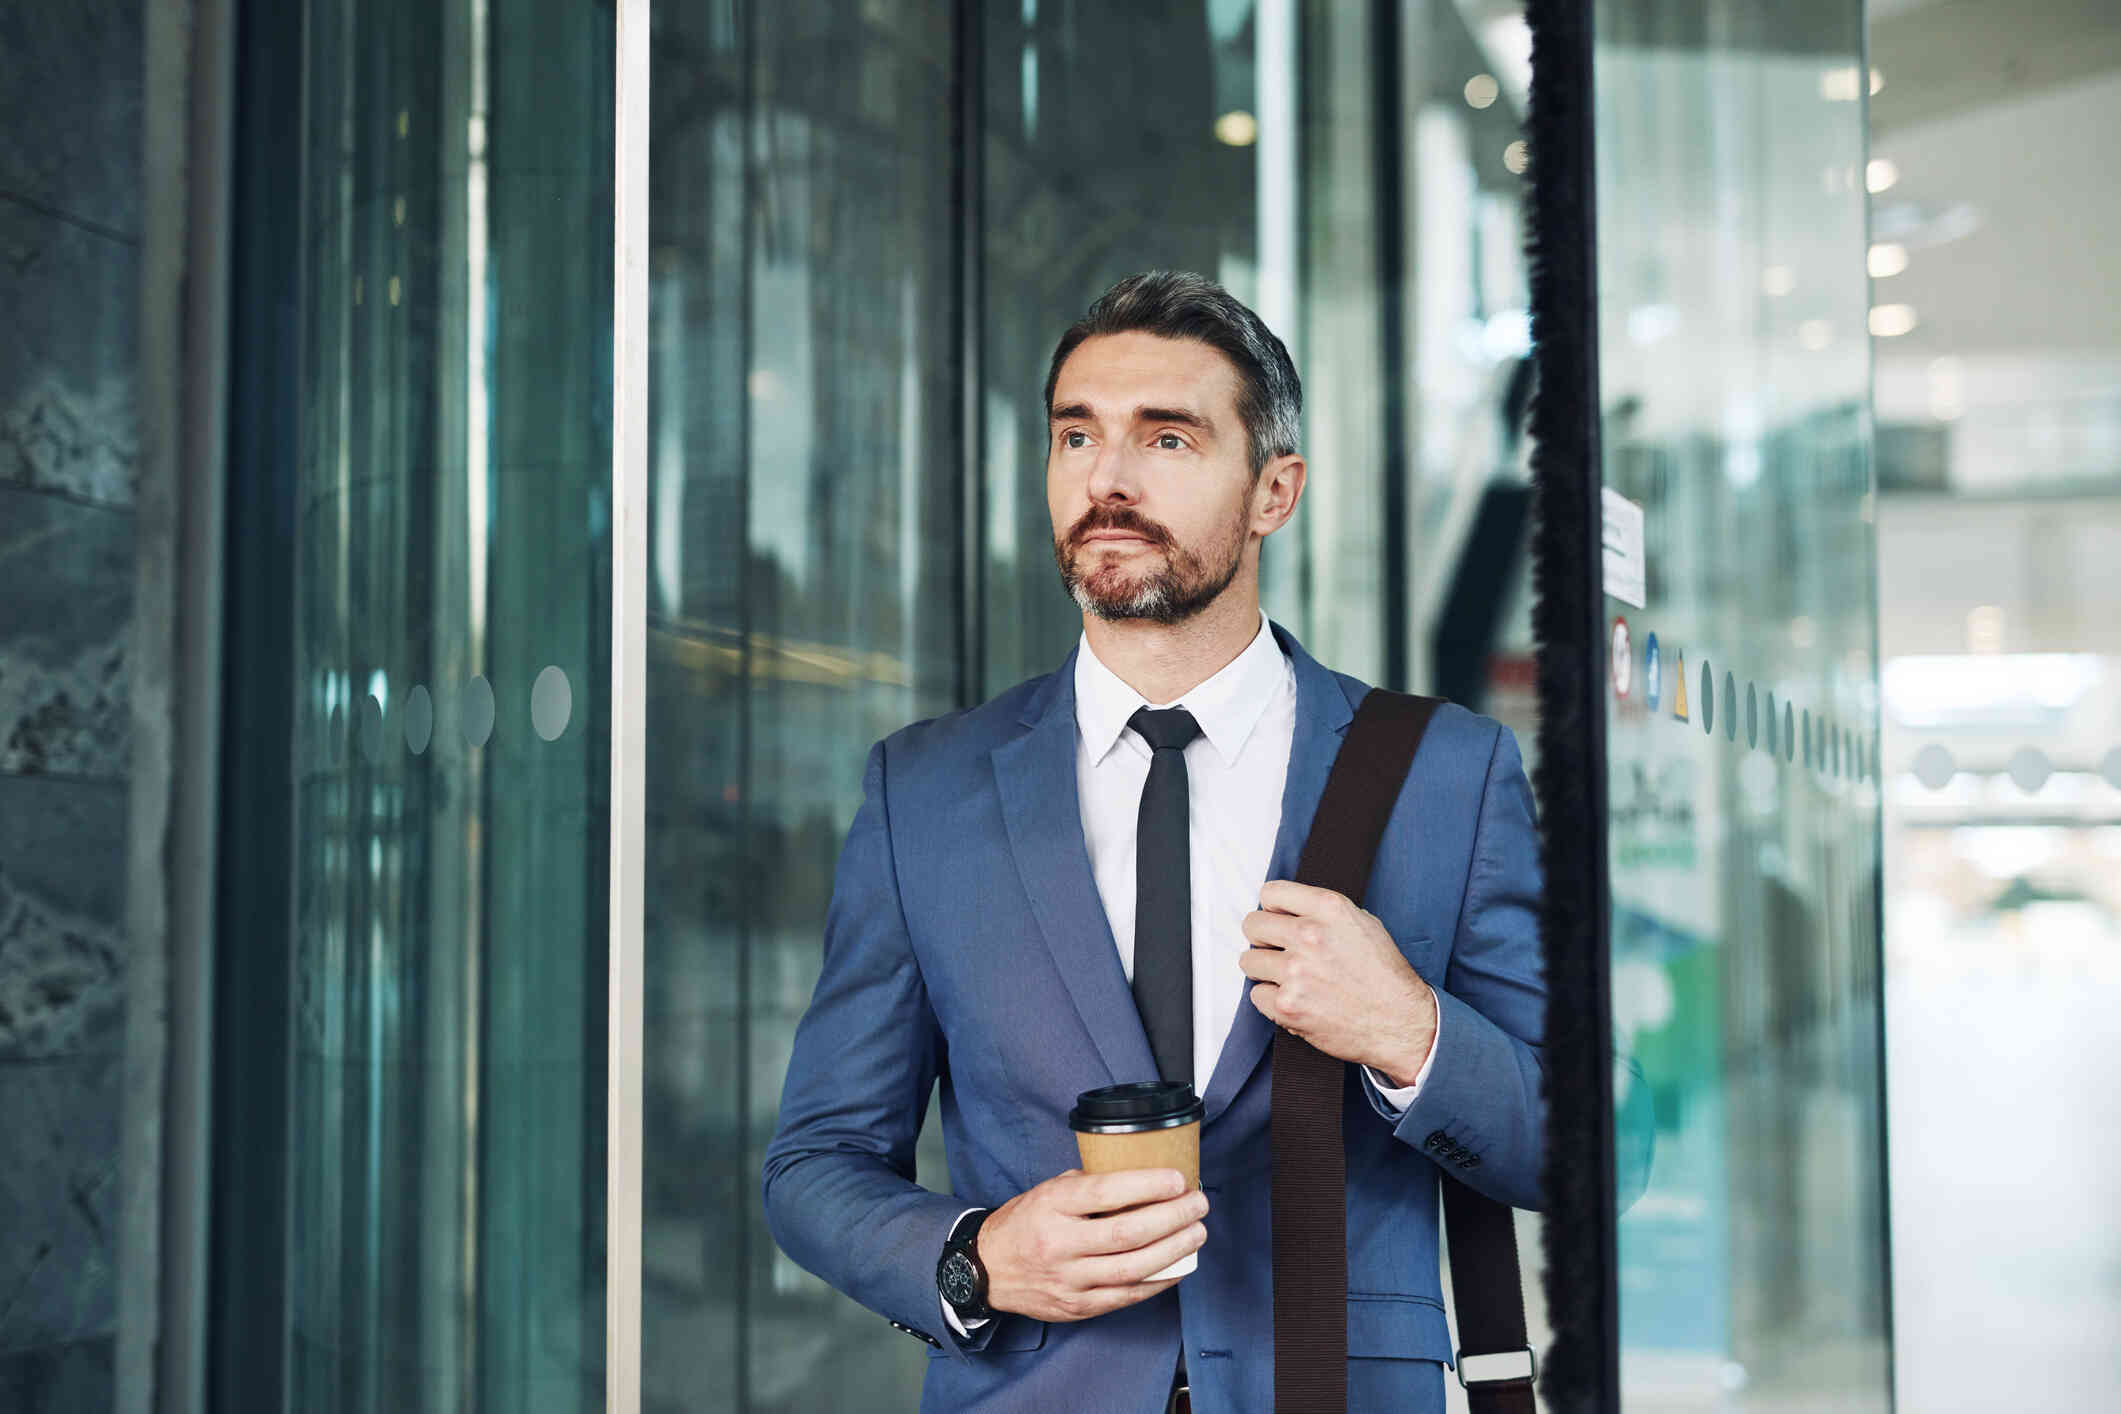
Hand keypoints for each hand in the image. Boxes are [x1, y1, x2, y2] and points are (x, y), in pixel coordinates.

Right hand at [977, 1168, 1207, 1322]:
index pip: (1105, 1192)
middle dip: (1172, 1218)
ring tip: (1197, 1233)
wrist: (986, 1269)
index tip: (1177, 1179)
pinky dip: (1159, 1281)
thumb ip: (1089, 1185)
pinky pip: (1127, 1295)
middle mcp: (1060, 1243)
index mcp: (1051, 1205)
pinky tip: (1179, 1265)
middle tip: (1198, 1205)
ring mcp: (1069, 1280)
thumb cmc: (1024, 1223)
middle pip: (1127, 1233)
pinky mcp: (1078, 1306)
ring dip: (1174, 1250)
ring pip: (1132, 1268)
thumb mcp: (1049, 1191)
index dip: (1147, 1186)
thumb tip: (1141, 1179)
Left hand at [1239, 879, 1437, 1084]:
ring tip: (1289, 978)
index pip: (1270, 894)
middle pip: (1252, 925)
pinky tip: (1295, 1000)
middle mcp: (1309, 935)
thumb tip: (1289, 910)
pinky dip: (1272, 1000)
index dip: (1272, 909)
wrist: (1400, 1023)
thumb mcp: (1363, 924)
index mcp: (1329, 909)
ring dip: (1265, 970)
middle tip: (1279, 951)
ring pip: (1249, 961)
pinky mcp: (1287, 1005)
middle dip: (1264, 939)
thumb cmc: (1385, 976)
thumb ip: (1323, 912)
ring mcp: (1295, 972)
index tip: (1277, 920)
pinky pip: (1257, 995)